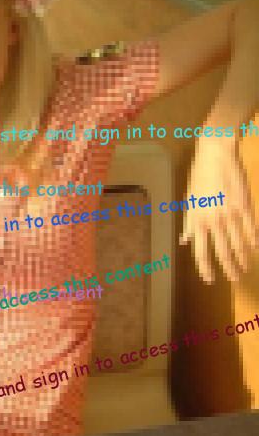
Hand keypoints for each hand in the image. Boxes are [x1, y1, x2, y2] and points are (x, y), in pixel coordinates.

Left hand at [180, 138, 258, 283]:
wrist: (216, 155)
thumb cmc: (200, 177)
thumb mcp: (189, 201)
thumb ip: (189, 223)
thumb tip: (184, 241)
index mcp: (197, 221)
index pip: (201, 253)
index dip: (206, 269)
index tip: (211, 279)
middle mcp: (214, 221)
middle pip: (223, 252)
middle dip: (229, 268)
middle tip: (235, 278)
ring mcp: (231, 214)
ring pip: (239, 244)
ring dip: (243, 258)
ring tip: (245, 266)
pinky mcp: (245, 206)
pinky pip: (251, 229)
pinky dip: (254, 241)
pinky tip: (255, 248)